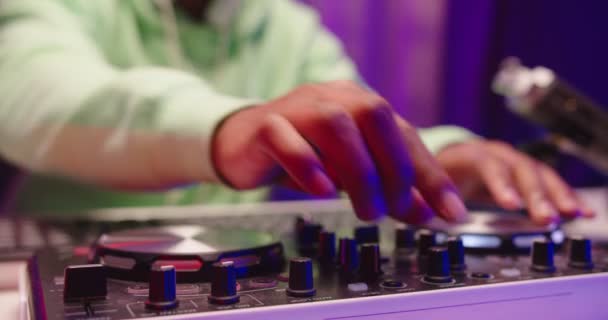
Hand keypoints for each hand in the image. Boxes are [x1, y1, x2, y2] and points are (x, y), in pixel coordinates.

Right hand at [212, 81, 466, 223]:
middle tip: (394, 211)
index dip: (430, 174)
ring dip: (358, 172)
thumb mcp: (350, 174)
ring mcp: (296, 108)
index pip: (405, 133)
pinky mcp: (265, 125)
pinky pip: (286, 138)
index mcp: (358, 105)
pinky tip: (323, 192)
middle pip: (374, 116)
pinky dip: (308, 165)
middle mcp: (332, 98)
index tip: (450, 212)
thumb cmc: (301, 155)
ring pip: (335, 125)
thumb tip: (426, 214)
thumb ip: (387, 190)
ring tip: (367, 212)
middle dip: (393, 168)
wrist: (241, 144)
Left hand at [436, 140, 594, 223]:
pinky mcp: (525, 174)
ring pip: (538, 174)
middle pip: (519, 168)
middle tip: (545, 217)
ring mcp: (513, 162)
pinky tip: (582, 210)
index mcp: (469, 153)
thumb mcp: (429, 180)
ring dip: (556, 195)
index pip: (487, 163)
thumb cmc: (438, 170)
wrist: (447, 158)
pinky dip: (565, 196)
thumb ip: (431, 195)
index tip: (510, 204)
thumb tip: (434, 215)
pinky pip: (549, 183)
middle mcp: (495, 153)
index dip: (500, 183)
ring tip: (571, 214)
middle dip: (534, 193)